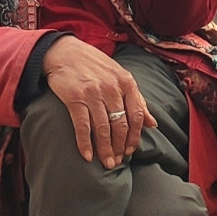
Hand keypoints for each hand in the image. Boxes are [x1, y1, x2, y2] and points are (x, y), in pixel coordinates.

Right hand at [43, 39, 153, 168]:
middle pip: (120, 124)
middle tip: (117, 161)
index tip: (130, 151)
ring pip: (103, 128)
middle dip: (120, 146)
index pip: (136, 115)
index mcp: (126, 82)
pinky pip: (82, 126)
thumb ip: (137, 99)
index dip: (134, 136)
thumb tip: (152, 123)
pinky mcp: (75, 98)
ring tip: (107, 163)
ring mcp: (93, 93)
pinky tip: (88, 156)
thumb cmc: (94, 65)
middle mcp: (111, 88)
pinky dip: (85, 143)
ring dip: (105, 149)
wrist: (64, 52)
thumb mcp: (120, 76)